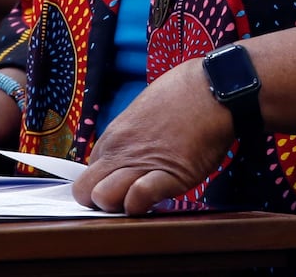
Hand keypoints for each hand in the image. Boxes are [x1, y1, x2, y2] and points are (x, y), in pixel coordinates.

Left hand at [71, 59, 234, 215]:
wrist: (211, 89)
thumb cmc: (181, 97)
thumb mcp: (141, 113)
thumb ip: (128, 139)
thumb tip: (125, 158)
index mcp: (113, 137)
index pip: (87, 175)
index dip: (100, 186)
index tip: (116, 189)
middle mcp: (120, 151)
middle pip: (84, 191)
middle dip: (98, 203)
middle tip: (123, 201)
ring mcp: (142, 162)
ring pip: (103, 197)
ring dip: (117, 207)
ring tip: (139, 202)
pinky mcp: (170, 174)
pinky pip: (140, 196)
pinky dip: (142, 205)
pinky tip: (154, 200)